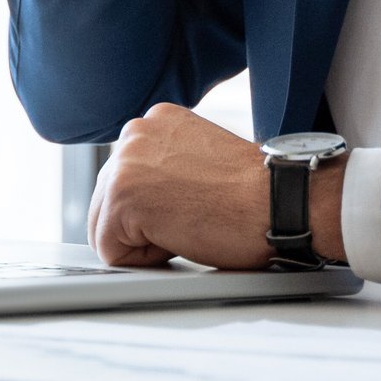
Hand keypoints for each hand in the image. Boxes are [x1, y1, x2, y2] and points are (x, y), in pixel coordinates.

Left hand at [86, 103, 345, 269]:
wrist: (275, 200)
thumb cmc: (251, 192)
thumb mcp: (199, 161)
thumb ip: (166, 166)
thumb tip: (148, 197)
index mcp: (155, 121)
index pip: (126, 179)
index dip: (155, 209)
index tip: (190, 205)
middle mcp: (134, 132)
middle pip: (108, 201)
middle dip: (141, 225)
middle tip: (190, 220)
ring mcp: (124, 161)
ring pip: (106, 227)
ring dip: (142, 241)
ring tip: (186, 226)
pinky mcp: (121, 195)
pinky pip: (111, 251)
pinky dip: (142, 260)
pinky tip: (179, 237)